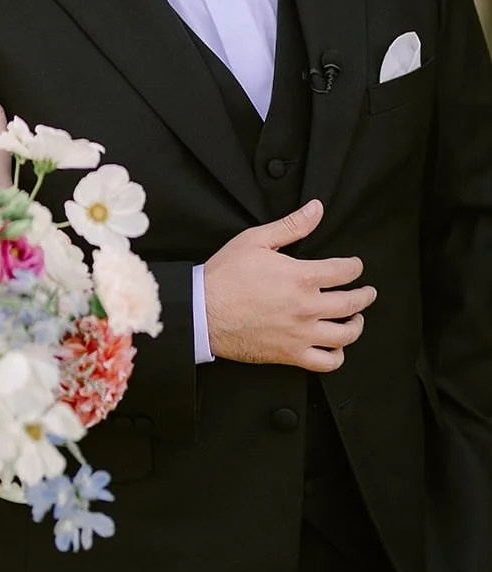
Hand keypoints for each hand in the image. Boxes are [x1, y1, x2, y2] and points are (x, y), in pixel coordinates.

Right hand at [204, 199, 376, 371]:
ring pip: (346, 335)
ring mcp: (301, 334)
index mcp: (302, 277)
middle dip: (365, 295)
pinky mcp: (290, 354)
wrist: (202, 311)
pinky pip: (326, 362)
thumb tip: (316, 209)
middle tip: (367, 292)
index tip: (355, 266)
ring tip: (355, 319)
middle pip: (352, 303)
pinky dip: (337, 356)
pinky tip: (336, 347)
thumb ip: (291, 226)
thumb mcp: (256, 240)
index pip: (345, 271)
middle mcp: (307, 307)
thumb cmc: (225, 275)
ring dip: (356, 325)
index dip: (355, 267)